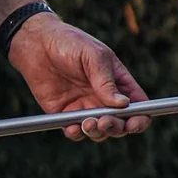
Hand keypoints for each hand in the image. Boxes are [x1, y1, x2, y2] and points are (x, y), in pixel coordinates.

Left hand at [8, 13, 149, 140]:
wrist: (36, 44)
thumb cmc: (70, 42)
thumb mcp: (94, 55)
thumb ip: (107, 81)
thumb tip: (123, 104)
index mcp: (119, 81)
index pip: (138, 105)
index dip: (141, 118)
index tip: (133, 123)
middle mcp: (104, 98)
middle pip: (121, 123)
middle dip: (117, 127)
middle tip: (104, 121)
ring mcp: (85, 107)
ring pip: (99, 132)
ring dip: (97, 132)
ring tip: (88, 122)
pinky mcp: (65, 114)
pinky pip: (75, 132)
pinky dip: (77, 134)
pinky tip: (73, 127)